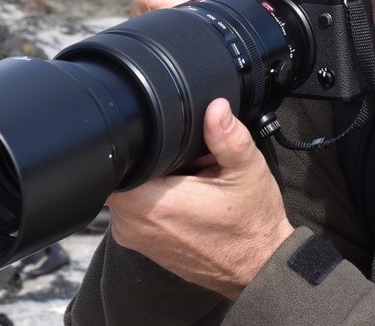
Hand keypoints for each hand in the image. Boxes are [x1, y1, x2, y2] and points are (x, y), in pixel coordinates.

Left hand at [106, 97, 295, 298]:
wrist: (258, 266)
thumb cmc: (251, 224)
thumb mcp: (246, 170)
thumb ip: (228, 136)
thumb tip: (215, 107)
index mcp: (156, 205)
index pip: (116, 165)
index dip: (135, 144)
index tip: (162, 142)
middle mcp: (136, 226)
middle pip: (122, 175)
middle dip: (149, 161)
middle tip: (187, 164)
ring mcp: (136, 238)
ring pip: (128, 191)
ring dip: (152, 180)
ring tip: (188, 181)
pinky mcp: (143, 245)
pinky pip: (136, 210)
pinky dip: (157, 198)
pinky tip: (185, 198)